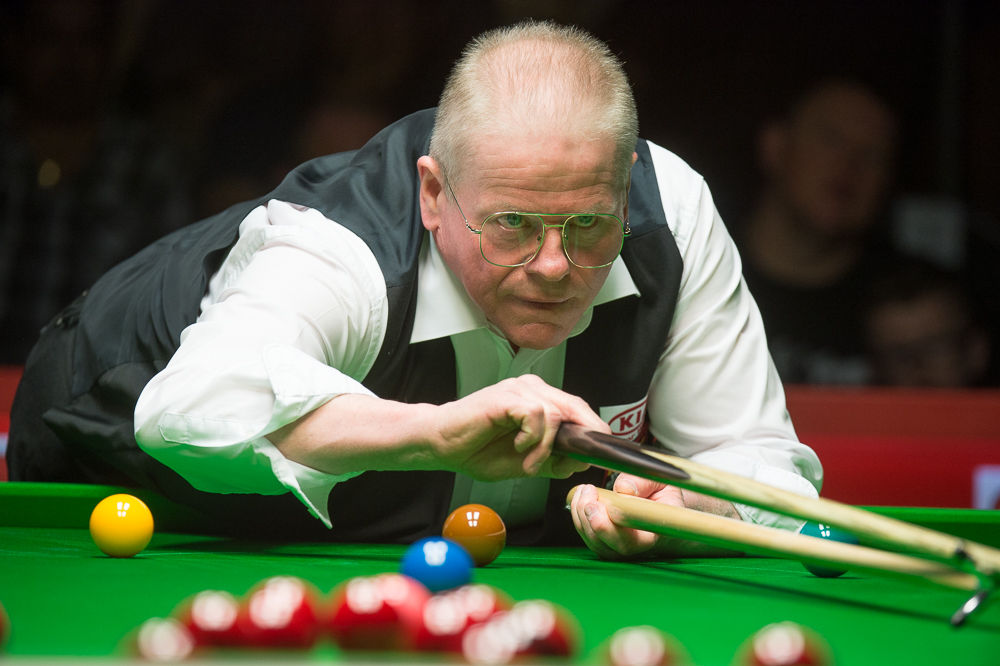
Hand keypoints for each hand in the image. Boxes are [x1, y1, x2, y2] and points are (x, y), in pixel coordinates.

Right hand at [431, 375, 605, 480]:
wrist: (441, 445)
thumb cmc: (478, 449)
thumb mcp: (527, 463)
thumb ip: (554, 460)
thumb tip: (583, 461)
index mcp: (540, 400)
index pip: (580, 409)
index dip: (593, 430)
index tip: (600, 453)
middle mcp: (532, 389)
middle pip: (576, 407)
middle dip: (580, 438)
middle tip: (571, 461)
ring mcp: (519, 389)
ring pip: (556, 414)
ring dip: (545, 447)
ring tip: (528, 463)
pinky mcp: (506, 396)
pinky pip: (536, 414)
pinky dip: (532, 438)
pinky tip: (518, 447)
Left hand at [570, 474, 742, 559]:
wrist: (667, 506)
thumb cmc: (665, 495)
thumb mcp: (662, 481)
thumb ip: (643, 481)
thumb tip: (623, 489)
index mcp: (654, 535)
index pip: (630, 543)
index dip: (608, 529)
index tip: (598, 505)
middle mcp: (636, 548)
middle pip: (606, 547)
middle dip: (590, 520)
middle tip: (588, 493)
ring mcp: (619, 548)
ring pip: (593, 541)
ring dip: (581, 515)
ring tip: (585, 490)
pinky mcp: (606, 543)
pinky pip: (586, 535)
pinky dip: (579, 515)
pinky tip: (582, 496)